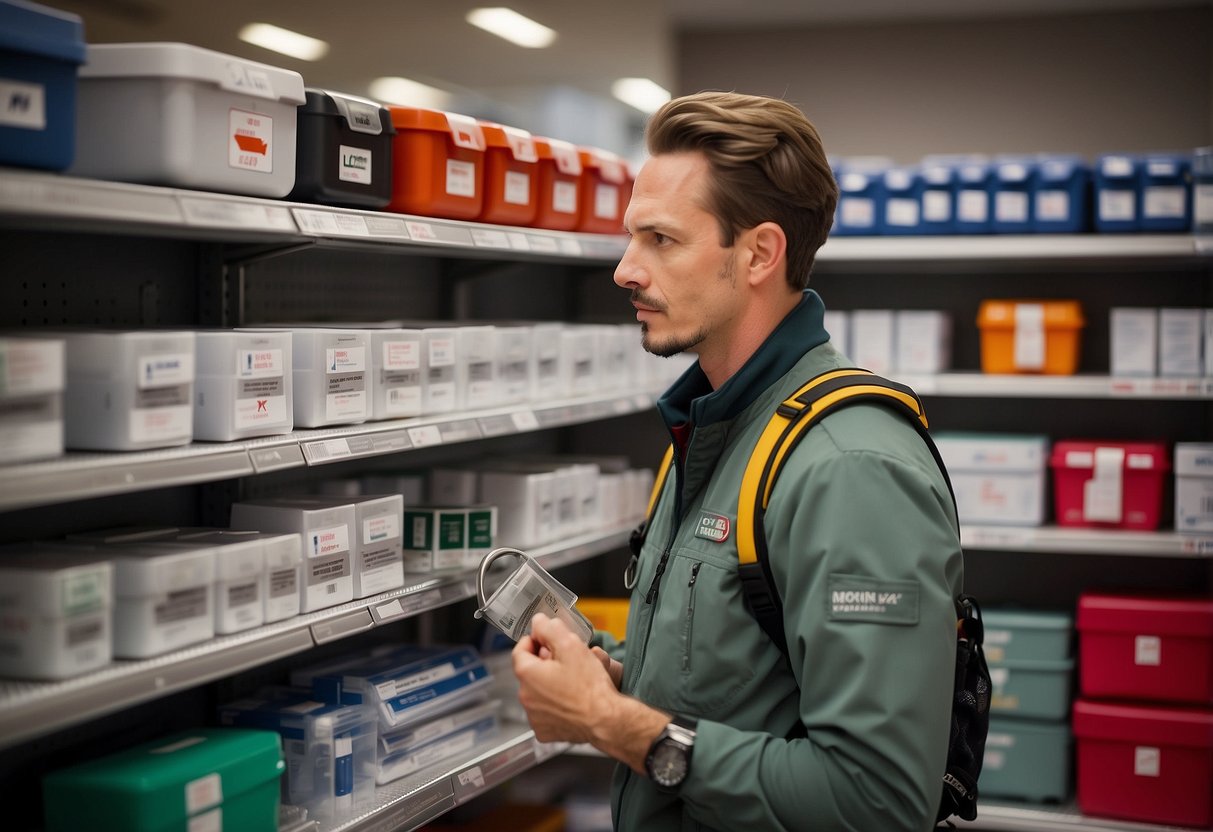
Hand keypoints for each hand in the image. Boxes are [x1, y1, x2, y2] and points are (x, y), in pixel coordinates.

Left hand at [512, 613, 620, 743]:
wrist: (606, 720)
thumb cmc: (590, 685)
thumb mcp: (571, 645)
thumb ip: (550, 629)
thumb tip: (538, 622)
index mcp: (527, 673)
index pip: (520, 649)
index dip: (535, 641)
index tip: (549, 641)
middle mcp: (525, 696)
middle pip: (530, 671)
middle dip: (545, 664)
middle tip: (567, 661)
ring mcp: (533, 717)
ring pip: (537, 692)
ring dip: (549, 685)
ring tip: (572, 682)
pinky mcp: (544, 732)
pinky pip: (545, 713)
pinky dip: (554, 707)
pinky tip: (570, 702)